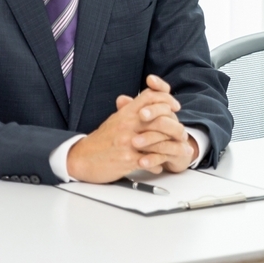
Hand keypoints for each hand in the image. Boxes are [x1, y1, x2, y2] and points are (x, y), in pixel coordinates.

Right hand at [66, 75, 187, 182]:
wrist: (81, 158)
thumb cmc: (101, 141)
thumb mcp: (116, 120)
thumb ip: (132, 110)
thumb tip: (149, 101)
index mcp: (125, 113)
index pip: (150, 96)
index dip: (165, 97)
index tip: (174, 106)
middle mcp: (127, 124)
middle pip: (159, 116)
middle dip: (175, 124)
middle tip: (182, 132)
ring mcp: (128, 141)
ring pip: (158, 139)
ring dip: (172, 146)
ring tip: (179, 149)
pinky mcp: (127, 158)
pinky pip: (149, 161)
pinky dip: (158, 164)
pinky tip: (160, 166)